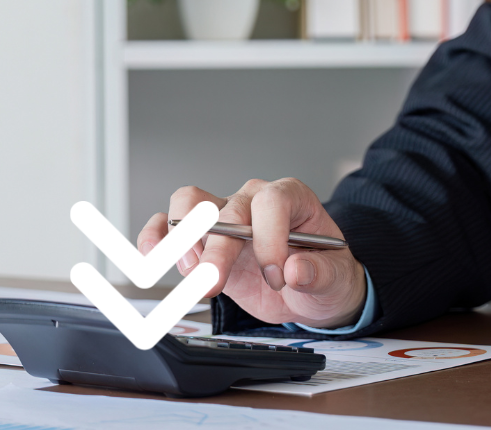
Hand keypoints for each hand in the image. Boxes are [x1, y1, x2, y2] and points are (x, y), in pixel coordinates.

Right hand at [136, 178, 367, 328]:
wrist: (309, 291)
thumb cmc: (323, 274)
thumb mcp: (336, 279)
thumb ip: (320, 273)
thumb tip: (297, 271)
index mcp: (291, 199)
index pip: (272, 202)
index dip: (269, 237)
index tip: (276, 274)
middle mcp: (253, 201)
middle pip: (226, 210)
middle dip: (218, 248)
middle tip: (214, 283)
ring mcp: (225, 218)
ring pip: (190, 204)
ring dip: (184, 238)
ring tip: (192, 273)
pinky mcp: (204, 240)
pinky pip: (170, 225)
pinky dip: (156, 237)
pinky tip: (153, 257)